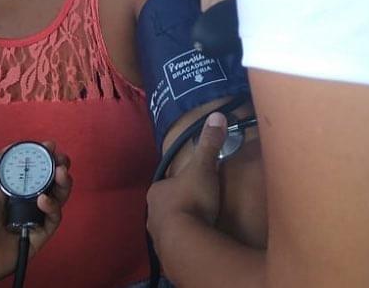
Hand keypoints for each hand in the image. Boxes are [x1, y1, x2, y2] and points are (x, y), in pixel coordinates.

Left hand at [0, 143, 71, 284]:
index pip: (37, 166)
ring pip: (59, 196)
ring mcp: (36, 215)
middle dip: (61, 166)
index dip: (46, 156)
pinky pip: (54, 217)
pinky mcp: (41, 233)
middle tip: (62, 160)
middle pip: (53, 179)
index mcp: (16, 185)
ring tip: (60, 173)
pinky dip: (51, 206)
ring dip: (63, 182)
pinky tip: (42, 200)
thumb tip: (18, 146)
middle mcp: (28, 198)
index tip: (50, 146)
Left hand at [147, 113, 226, 251]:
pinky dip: (183, 241)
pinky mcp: (166, 253)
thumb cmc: (191, 200)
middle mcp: (150, 213)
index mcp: (156, 191)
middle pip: (165, 206)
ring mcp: (156, 236)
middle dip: (178, 205)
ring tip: (197, 224)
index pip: (166, 185)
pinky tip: (195, 241)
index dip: (179, 184)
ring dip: (180, 225)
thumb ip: (209, 144)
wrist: (185, 241)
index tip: (192, 185)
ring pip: (168, 226)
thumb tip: (217, 115)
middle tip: (197, 205)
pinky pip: (175, 244)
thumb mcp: (203, 167)